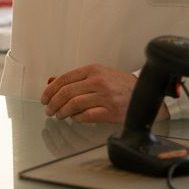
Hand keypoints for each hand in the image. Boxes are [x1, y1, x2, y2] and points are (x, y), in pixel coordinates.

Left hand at [40, 64, 168, 123]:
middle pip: (66, 93)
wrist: (144, 93)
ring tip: (58, 115)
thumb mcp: (100, 74)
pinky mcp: (111, 111)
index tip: (44, 98)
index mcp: (93, 70)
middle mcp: (98, 81)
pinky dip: (77, 118)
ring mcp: (105, 97)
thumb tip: (55, 86)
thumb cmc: (119, 84)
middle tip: (48, 110)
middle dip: (53, 103)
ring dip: (62, 112)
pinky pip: (86, 116)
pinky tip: (74, 118)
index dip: (50, 90)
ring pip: (74, 105)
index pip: (64, 79)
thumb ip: (80, 79)